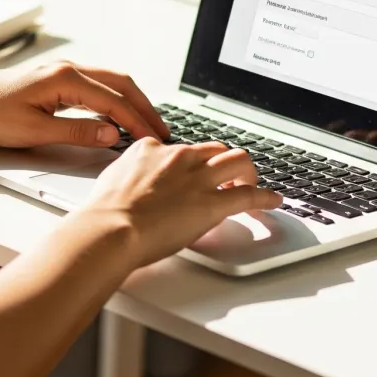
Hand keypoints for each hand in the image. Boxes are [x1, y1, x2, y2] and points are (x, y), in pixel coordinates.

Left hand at [0, 61, 169, 148]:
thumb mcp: (35, 131)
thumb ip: (77, 133)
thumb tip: (112, 135)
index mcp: (65, 78)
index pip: (113, 101)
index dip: (137, 122)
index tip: (153, 139)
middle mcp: (68, 69)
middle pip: (120, 85)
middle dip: (144, 108)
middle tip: (163, 131)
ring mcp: (63, 73)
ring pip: (111, 84)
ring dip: (131, 103)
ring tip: (148, 125)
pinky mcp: (58, 81)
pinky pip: (96, 88)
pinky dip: (114, 101)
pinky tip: (119, 117)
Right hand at [81, 138, 281, 268]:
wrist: (111, 228)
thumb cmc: (104, 213)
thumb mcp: (112, 180)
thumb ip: (129, 176)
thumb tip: (131, 183)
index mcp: (151, 149)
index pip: (179, 148)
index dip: (190, 163)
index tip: (192, 173)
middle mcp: (179, 157)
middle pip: (215, 149)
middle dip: (223, 163)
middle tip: (227, 179)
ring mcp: (198, 178)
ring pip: (238, 160)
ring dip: (247, 173)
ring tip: (249, 186)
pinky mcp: (212, 203)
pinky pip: (249, 195)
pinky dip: (264, 197)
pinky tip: (272, 201)